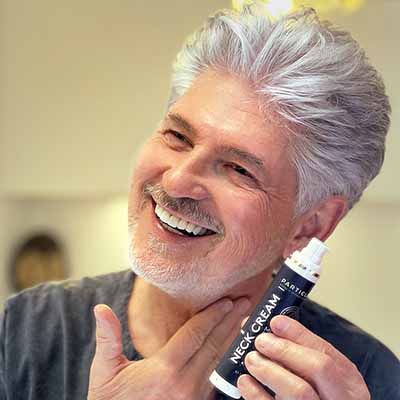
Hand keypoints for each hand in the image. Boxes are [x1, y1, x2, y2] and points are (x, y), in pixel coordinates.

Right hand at [87, 297, 249, 399]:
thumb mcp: (105, 371)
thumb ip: (108, 337)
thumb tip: (100, 309)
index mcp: (165, 369)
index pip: (195, 334)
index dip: (213, 314)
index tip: (227, 299)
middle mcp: (185, 383)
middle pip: (213, 344)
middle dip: (230, 320)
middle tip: (246, 301)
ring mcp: (194, 397)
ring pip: (218, 360)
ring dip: (232, 338)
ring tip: (244, 319)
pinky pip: (215, 377)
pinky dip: (224, 358)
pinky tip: (230, 347)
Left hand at [237, 316, 370, 399]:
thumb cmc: (319, 394)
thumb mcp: (323, 375)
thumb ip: (301, 350)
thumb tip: (267, 325)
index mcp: (349, 384)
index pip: (326, 353)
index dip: (298, 334)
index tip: (275, 321)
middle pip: (318, 368)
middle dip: (285, 349)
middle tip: (260, 341)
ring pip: (299, 392)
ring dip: (269, 370)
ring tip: (251, 359)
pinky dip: (256, 394)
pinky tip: (245, 381)